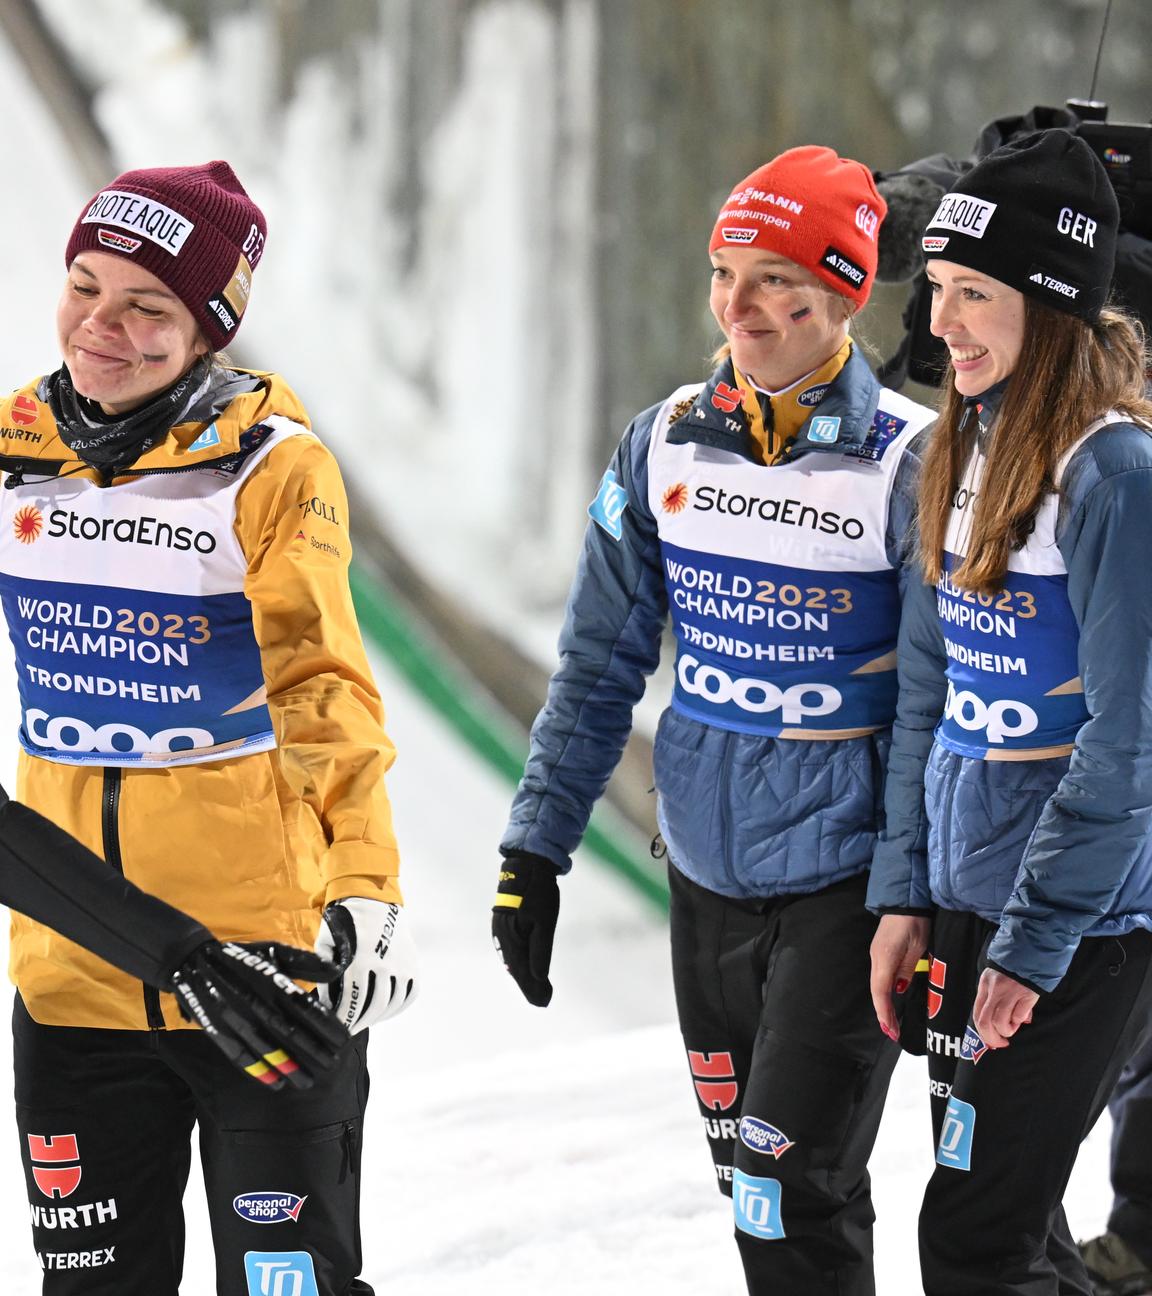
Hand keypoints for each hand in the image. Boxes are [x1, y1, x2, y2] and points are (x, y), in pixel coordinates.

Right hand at [170, 940, 349, 1089]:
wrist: (193, 961)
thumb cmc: (242, 957)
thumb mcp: (274, 952)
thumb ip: (306, 962)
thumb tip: (336, 971)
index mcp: (271, 981)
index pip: (305, 1007)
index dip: (325, 1026)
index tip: (343, 1040)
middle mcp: (255, 1002)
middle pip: (290, 1031)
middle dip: (313, 1050)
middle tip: (331, 1063)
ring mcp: (235, 1019)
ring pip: (267, 1048)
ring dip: (289, 1067)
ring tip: (308, 1081)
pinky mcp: (218, 1032)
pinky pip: (240, 1056)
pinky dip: (258, 1072)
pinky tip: (275, 1083)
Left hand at [314, 898, 419, 1032]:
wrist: (375, 900)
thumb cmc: (345, 922)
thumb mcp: (326, 941)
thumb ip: (325, 971)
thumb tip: (325, 1000)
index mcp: (361, 958)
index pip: (353, 1000)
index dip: (345, 1019)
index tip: (337, 1029)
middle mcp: (385, 963)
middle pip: (374, 1006)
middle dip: (359, 1023)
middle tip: (349, 1030)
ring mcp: (402, 964)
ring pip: (392, 1003)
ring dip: (377, 1018)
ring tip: (364, 1022)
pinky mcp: (412, 963)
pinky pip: (409, 994)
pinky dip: (397, 1008)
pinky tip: (384, 1012)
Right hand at [492, 852, 559, 1006]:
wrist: (526, 864)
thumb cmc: (537, 892)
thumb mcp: (544, 922)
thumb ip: (541, 951)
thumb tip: (539, 977)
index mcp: (510, 939)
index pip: (522, 972)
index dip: (533, 989)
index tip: (545, 1003)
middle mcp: (501, 938)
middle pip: (516, 969)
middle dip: (529, 986)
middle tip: (543, 1001)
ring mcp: (501, 931)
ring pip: (513, 959)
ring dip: (524, 975)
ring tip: (537, 989)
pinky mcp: (505, 924)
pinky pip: (512, 949)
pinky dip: (520, 961)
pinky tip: (525, 966)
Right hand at [870, 913, 930, 1041]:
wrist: (906, 902)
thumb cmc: (915, 924)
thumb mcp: (917, 948)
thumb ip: (907, 969)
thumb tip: (899, 989)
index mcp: (885, 959)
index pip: (881, 992)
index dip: (885, 1012)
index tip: (891, 1030)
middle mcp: (876, 959)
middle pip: (876, 991)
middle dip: (883, 1013)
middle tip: (892, 1033)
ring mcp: (876, 955)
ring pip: (877, 985)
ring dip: (883, 1004)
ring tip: (891, 1022)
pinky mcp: (880, 952)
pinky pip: (880, 977)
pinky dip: (884, 993)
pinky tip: (890, 1000)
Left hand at [972, 967, 1037, 1049]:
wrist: (1031, 952)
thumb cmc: (1014, 969)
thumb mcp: (997, 980)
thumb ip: (996, 1000)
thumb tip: (1000, 1026)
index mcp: (985, 985)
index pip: (977, 1013)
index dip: (982, 1031)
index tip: (991, 1040)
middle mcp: (994, 989)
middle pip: (985, 1021)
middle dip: (992, 1037)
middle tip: (1001, 1043)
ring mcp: (1010, 992)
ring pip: (1000, 1021)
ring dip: (1006, 1030)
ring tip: (1013, 1027)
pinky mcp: (1026, 994)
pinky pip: (1019, 1015)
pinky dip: (1019, 1020)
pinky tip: (1023, 1016)